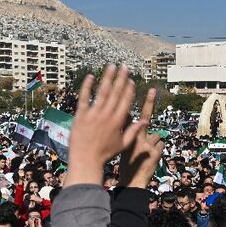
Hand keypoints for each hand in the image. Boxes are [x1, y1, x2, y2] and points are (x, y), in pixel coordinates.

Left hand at [65, 65, 149, 186]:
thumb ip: (134, 131)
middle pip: (116, 93)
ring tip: (111, 66)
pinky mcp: (81, 115)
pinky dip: (87, 86)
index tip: (131, 80)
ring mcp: (93, 114)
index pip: (126, 101)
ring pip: (102, 92)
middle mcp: (107, 115)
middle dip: (121, 78)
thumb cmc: (105, 153)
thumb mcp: (123, 144)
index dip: (129, 89)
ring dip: (107, 78)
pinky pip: (84, 97)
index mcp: (118, 121)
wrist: (86, 159)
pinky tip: (91, 76)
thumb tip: (144, 121)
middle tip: (124, 67)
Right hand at [118, 94, 162, 188]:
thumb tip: (129, 118)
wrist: (132, 182)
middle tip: (152, 90)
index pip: (129, 116)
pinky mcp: (155, 152)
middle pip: (145, 118)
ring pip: (156, 136)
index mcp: (126, 137)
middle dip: (149, 102)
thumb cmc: (126, 165)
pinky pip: (161, 145)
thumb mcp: (122, 148)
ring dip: (155, 143)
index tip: (131, 87)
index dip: (129, 105)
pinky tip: (153, 157)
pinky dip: (159, 150)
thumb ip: (127, 134)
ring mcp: (146, 145)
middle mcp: (135, 138)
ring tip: (148, 154)